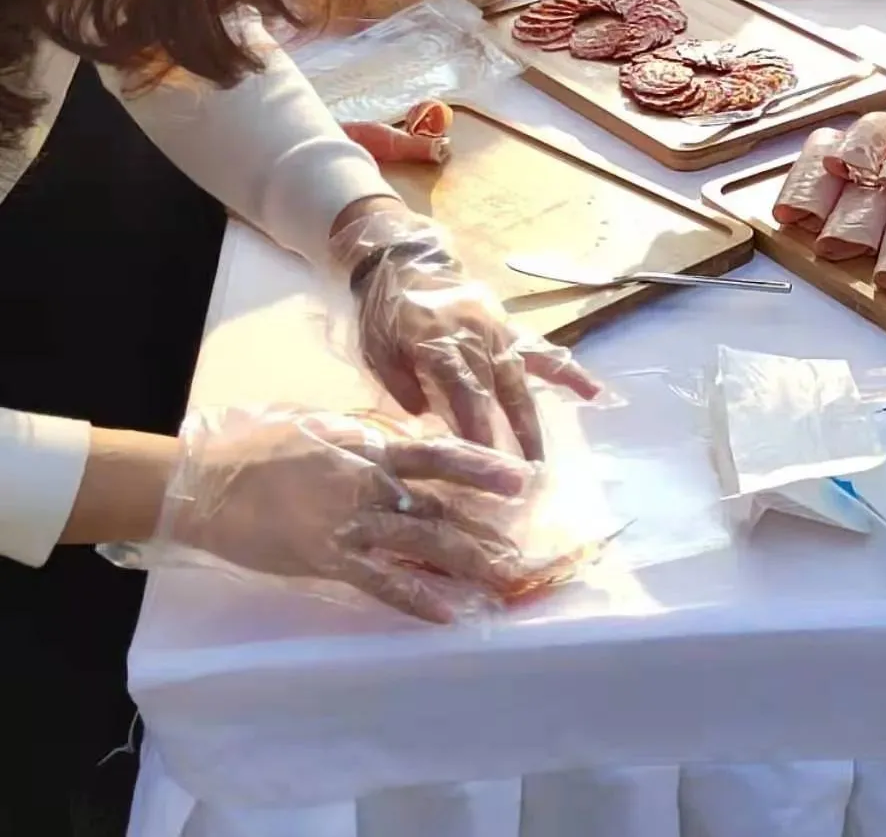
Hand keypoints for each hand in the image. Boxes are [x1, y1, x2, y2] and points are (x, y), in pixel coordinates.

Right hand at [157, 409, 530, 622]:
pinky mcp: (328, 558)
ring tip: (503, 585)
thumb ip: (364, 437)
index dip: (481, 467)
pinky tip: (450, 614)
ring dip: (467, 565)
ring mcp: (350, 520)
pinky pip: (383, 582)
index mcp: (368, 444)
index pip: (438, 453)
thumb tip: (400, 441)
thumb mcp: (321, 425)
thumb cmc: (260, 444)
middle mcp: (369, 480)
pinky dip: (419, 598)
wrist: (209, 479)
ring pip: (424, 543)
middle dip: (485, 530)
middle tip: (523, 552)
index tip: (520, 478)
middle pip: (441, 506)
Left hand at [334, 206, 598, 461]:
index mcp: (438, 340)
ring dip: (531, 420)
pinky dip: (567, 372)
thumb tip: (424, 416)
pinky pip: (541, 350)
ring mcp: (497, 330)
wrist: (404, 262)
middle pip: (496, 390)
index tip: (486, 462)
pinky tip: (594, 394)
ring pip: (520, 377)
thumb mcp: (376, 347)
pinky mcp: (509, 326)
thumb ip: (399, 382)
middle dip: (509, 435)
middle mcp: (474, 335)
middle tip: (522, 476)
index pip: (462, 390)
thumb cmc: (385, 312)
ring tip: (542, 460)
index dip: (475, 427)